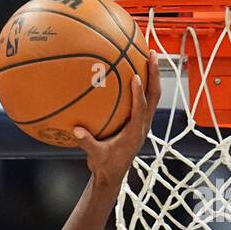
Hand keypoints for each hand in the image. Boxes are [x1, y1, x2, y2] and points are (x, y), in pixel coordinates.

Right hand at [73, 50, 160, 185]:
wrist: (113, 175)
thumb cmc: (105, 166)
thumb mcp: (95, 155)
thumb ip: (87, 142)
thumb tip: (75, 130)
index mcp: (135, 132)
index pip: (140, 109)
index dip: (139, 93)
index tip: (136, 77)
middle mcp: (143, 125)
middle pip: (154, 95)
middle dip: (155, 74)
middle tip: (152, 54)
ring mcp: (143, 122)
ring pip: (153, 96)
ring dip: (153, 76)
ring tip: (150, 56)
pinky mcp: (139, 122)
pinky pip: (145, 99)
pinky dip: (144, 85)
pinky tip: (135, 72)